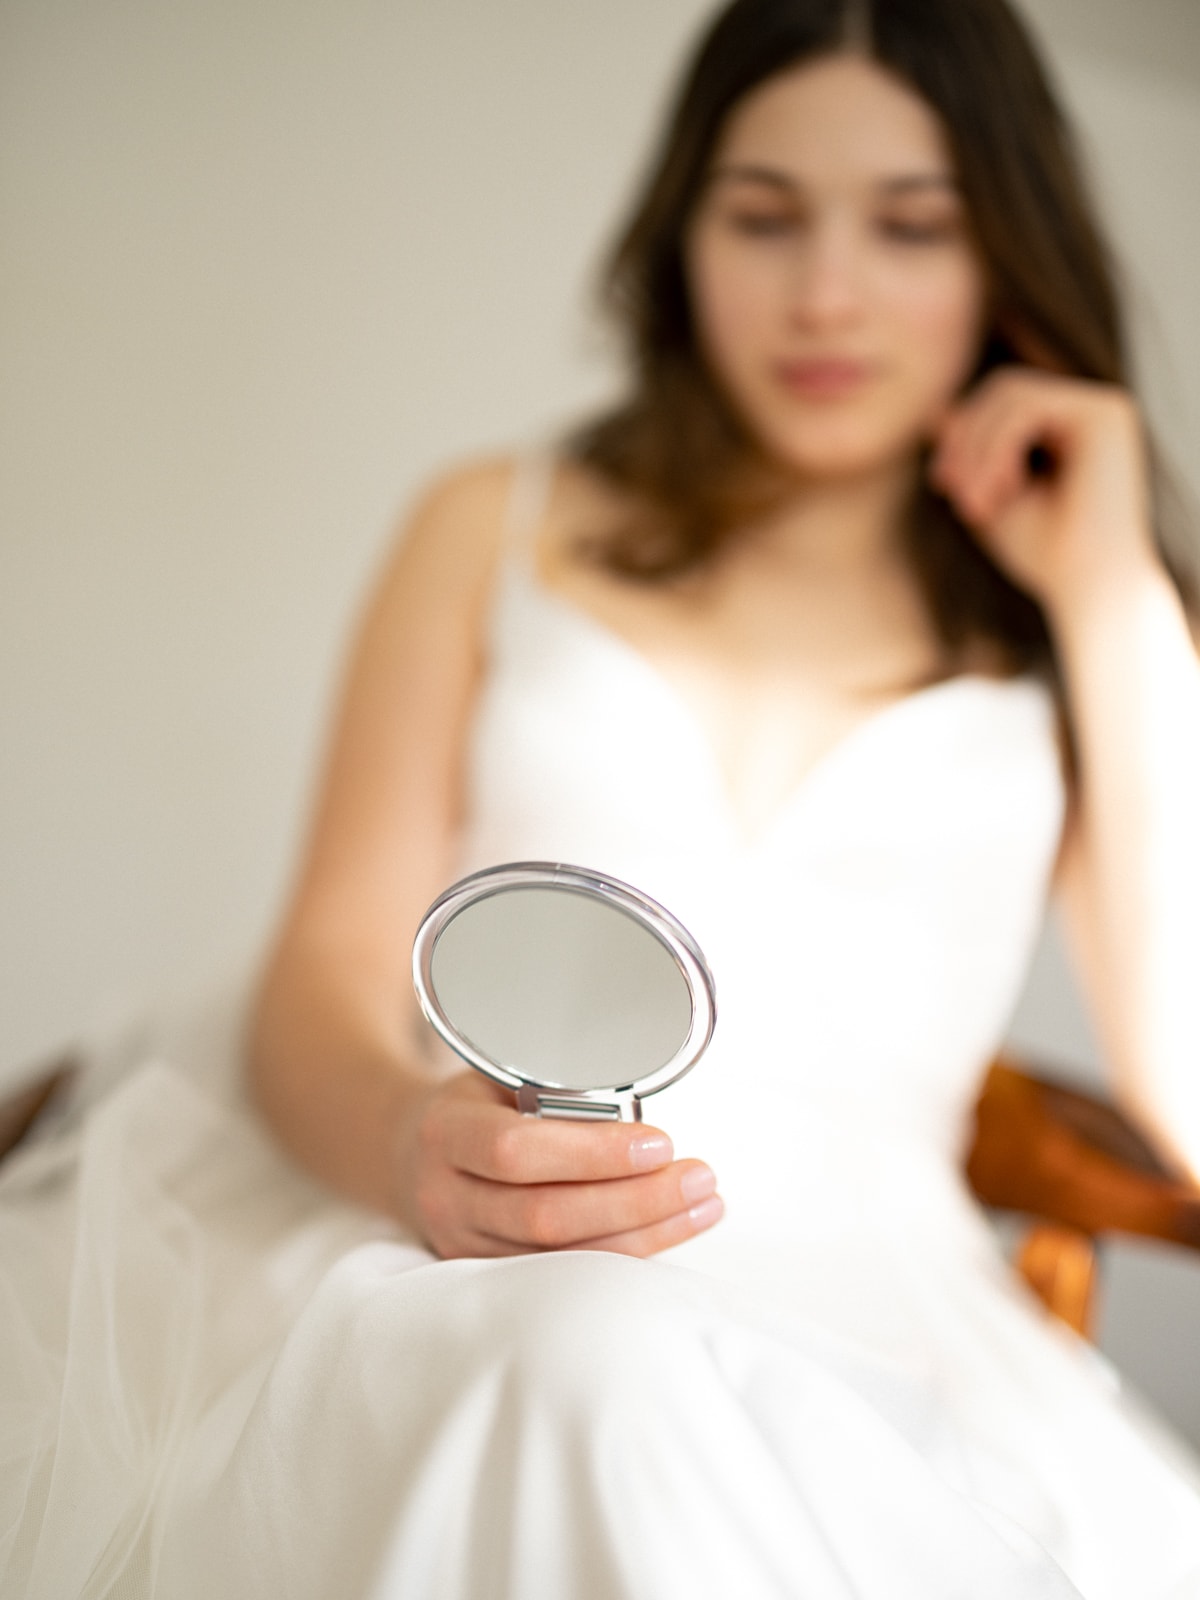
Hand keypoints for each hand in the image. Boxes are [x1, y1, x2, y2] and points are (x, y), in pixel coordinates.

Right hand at [397, 1071, 723, 1258]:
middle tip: (699, 1178)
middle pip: (546, 1216)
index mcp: (446, 1132)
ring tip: (703, 1204)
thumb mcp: (497, 1075)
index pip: (516, 1152)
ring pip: (561, 1257)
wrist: (410, 1149)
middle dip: (635, 1201)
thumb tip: (638, 1107)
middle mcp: (446, 1196)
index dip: (592, 1154)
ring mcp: (463, 1245)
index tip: (660, 1144)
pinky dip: (623, 1254)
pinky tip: (669, 1231)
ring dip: (644, 1233)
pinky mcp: (486, 1275)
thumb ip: (551, 1089)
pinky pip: (563, 1273)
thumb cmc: (476, 1103)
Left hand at [928, 367, 1159, 621]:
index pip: (1001, 402)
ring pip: (1011, 394)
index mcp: (1071, 430)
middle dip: (966, 439)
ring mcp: (1103, 409)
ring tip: (975, 507)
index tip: (942, 484)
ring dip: (978, 450)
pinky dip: (998, 449)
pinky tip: (1002, 493)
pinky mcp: (1106, 416)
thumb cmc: (1044, 554)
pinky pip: (1027, 408)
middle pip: (1004, 389)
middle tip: (951, 491)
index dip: (962, 435)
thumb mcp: (991, 496)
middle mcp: (1092, 413)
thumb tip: (937, 413)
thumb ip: (970, 455)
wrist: (1090, 589)